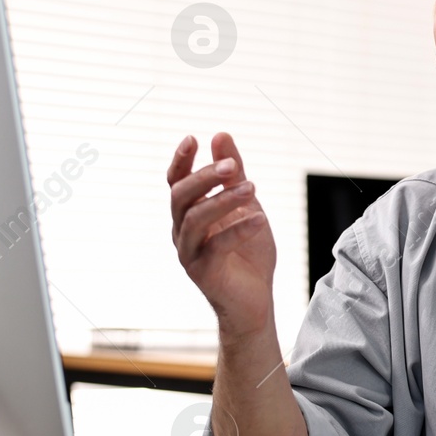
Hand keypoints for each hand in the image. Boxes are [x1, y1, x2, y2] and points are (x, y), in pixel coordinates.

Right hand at [167, 132, 275, 337]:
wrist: (255, 300)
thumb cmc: (248, 252)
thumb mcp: (245, 205)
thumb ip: (233, 174)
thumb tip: (221, 136)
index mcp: (189, 214)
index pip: (176, 182)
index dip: (181, 161)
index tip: (194, 139)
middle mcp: (182, 232)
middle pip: (180, 196)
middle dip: (205, 177)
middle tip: (232, 166)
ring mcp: (189, 253)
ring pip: (195, 219)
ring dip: (223, 200)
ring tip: (252, 188)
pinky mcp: (203, 272)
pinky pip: (216, 246)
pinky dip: (238, 229)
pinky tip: (259, 219)